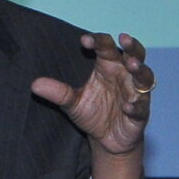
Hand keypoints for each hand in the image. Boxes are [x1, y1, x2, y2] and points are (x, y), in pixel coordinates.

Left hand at [30, 31, 152, 155]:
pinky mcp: (141, 114)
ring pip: (145, 77)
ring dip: (139, 70)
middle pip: (135, 55)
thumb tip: (34, 84)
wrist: (106, 140)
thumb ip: (58, 92)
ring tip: (131, 64)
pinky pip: (141, 108)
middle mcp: (125, 77)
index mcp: (109, 68)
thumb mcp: (72, 103)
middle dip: (132, 46)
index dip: (98, 42)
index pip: (107, 49)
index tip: (84, 40)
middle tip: (124, 38)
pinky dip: (135, 106)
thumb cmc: (93, 113)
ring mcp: (136, 94)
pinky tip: (127, 106)